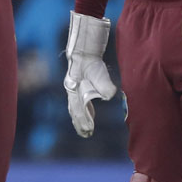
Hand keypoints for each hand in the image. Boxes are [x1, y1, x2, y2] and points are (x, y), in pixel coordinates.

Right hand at [64, 12, 116, 136]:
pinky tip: (90, 114)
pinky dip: (83, 110)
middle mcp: (71, 90)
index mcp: (74, 89)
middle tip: (86, 134)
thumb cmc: (90, 59)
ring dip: (80, 118)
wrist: (83, 47)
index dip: (83, 121)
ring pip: (75, 106)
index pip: (79, 109)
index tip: (89, 131)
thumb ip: (103, 83)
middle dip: (80, 123)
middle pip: (75, 110)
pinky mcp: (77, 84)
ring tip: (86, 128)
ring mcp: (73, 87)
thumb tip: (110, 96)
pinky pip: (78, 101)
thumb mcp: (98, 71)